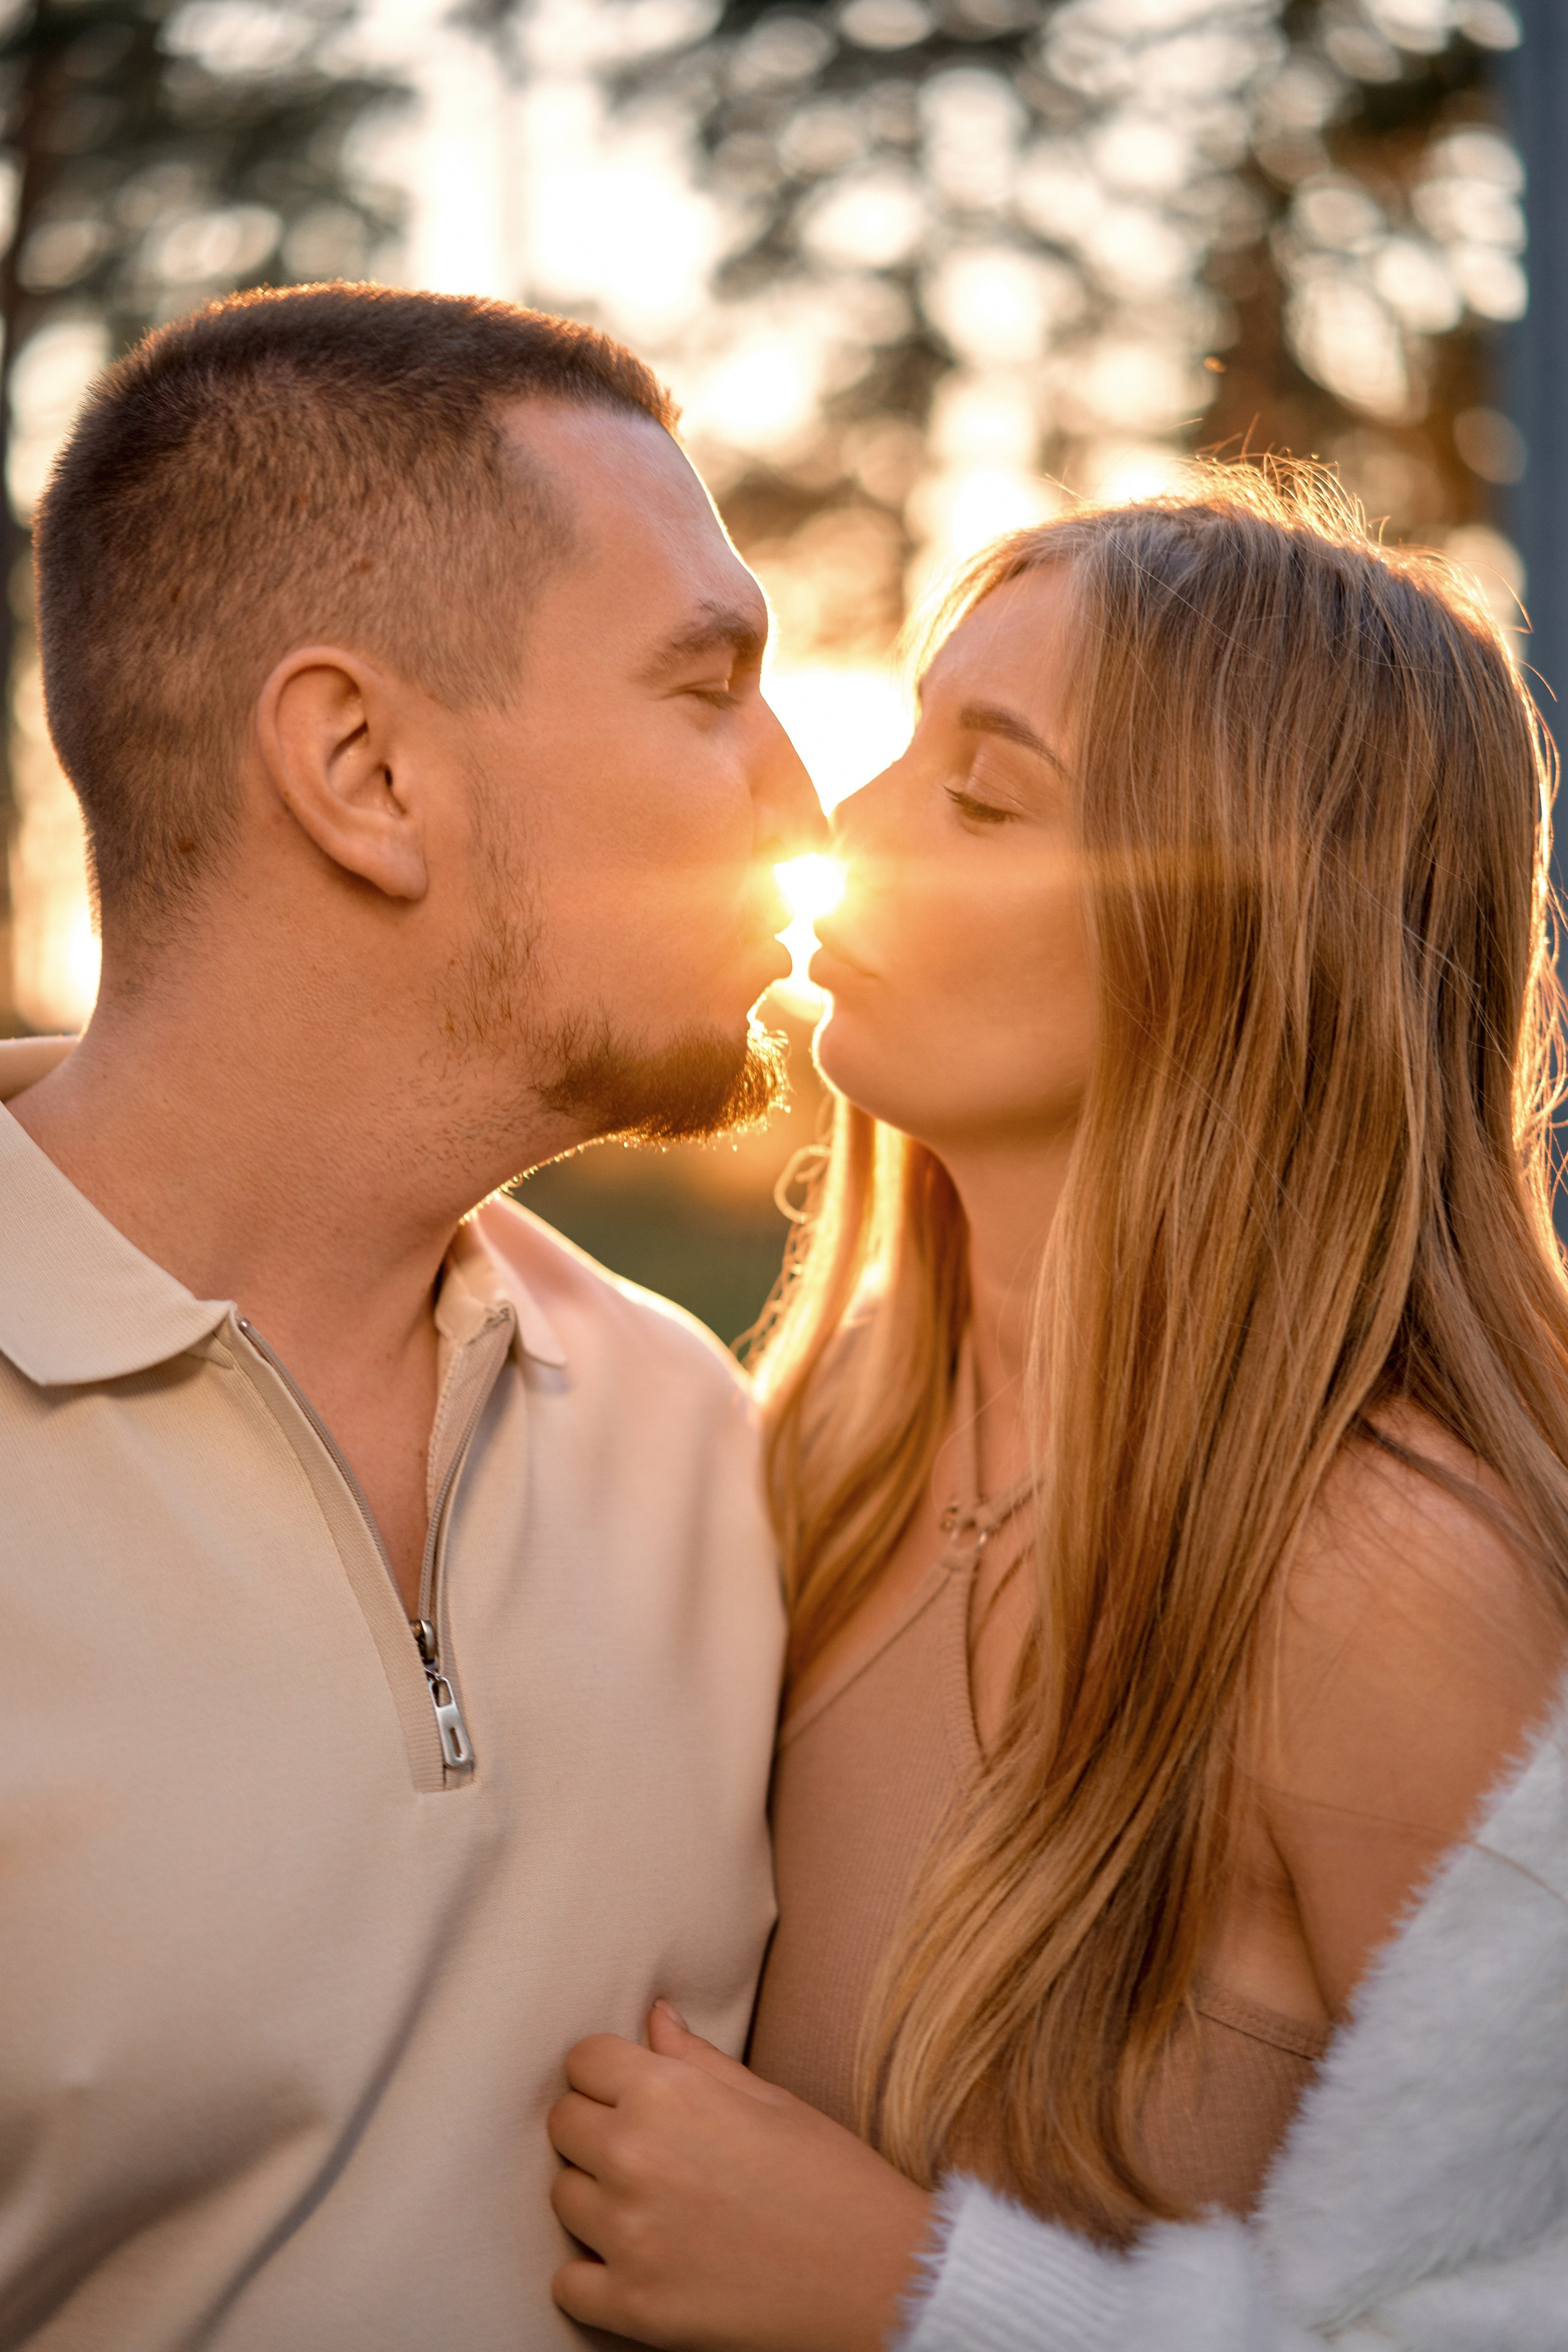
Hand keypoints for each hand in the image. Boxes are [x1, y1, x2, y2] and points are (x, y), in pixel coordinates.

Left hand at [549, 2000, 932, 2350]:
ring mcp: (629, 2236)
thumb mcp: (771, 2101)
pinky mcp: (633, 2306)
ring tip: (649, 2204)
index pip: (584, 2061)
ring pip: (562, 2197)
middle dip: (596, 2127)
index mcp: (670, 2094)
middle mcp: (636, 2157)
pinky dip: (592, 2275)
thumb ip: (698, 2059)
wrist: (881, 2283)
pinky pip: (567, 2282)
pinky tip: (636, 2262)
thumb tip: (654, 2019)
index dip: (608, 2072)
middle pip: (564, 2123)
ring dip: (595, 2197)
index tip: (628, 2089)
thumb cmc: (834, 2181)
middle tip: (645, 2148)